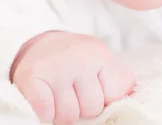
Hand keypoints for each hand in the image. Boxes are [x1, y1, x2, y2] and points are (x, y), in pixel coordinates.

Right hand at [11, 31, 134, 124]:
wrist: (38, 45)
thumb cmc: (75, 61)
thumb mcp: (102, 63)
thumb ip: (119, 83)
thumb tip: (130, 101)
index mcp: (101, 54)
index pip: (115, 96)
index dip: (103, 97)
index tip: (93, 86)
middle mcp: (79, 58)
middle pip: (91, 109)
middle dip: (82, 106)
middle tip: (72, 90)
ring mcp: (55, 68)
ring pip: (68, 117)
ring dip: (62, 112)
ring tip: (58, 94)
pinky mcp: (31, 77)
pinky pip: (45, 113)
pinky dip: (44, 114)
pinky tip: (44, 101)